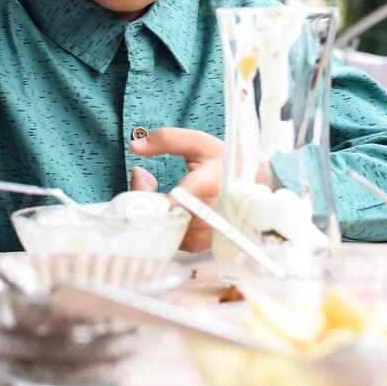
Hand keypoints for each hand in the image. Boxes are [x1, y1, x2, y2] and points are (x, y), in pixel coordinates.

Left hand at [129, 128, 223, 251]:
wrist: (251, 188)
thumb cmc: (223, 162)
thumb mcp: (200, 143)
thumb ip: (167, 139)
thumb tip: (135, 146)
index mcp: (210, 185)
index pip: (178, 199)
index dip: (152, 196)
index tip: (140, 178)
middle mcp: (208, 215)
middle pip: (159, 214)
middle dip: (141, 195)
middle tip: (142, 176)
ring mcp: (203, 234)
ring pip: (159, 228)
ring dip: (148, 209)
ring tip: (154, 188)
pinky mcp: (197, 245)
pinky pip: (166, 236)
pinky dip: (158, 221)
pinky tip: (164, 204)